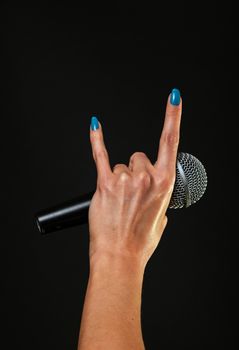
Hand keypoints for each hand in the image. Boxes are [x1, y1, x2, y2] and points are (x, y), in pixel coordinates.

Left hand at [88, 89, 181, 267]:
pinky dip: (96, 140)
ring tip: (118, 200)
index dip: (173, 117)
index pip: (170, 142)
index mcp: (163, 184)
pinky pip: (99, 155)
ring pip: (120, 165)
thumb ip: (158, 201)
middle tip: (130, 193)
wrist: (120, 257)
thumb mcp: (160, 220)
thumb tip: (152, 196)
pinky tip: (96, 126)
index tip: (174, 98)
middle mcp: (145, 177)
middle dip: (135, 170)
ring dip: (119, 178)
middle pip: (138, 156)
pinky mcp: (104, 184)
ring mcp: (124, 179)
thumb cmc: (140, 242)